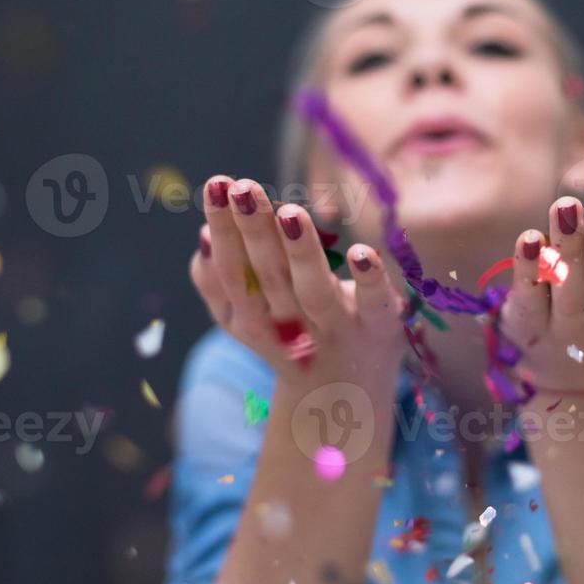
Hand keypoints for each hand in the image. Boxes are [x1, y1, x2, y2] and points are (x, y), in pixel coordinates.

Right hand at [190, 176, 408, 389]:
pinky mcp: (379, 328)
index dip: (223, 231)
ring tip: (289, 211)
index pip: (231, 273)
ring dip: (302, 252)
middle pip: (268, 277)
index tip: (217, 185)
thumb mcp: (246, 318)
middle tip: (242, 186)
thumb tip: (203, 234)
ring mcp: (336, 328)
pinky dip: (369, 281)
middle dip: (253, 230)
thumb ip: (218, 283)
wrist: (344, 398)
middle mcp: (290, 326)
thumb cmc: (290, 338)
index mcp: (253, 321)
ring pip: (313, 290)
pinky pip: (375, 304)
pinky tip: (362, 253)